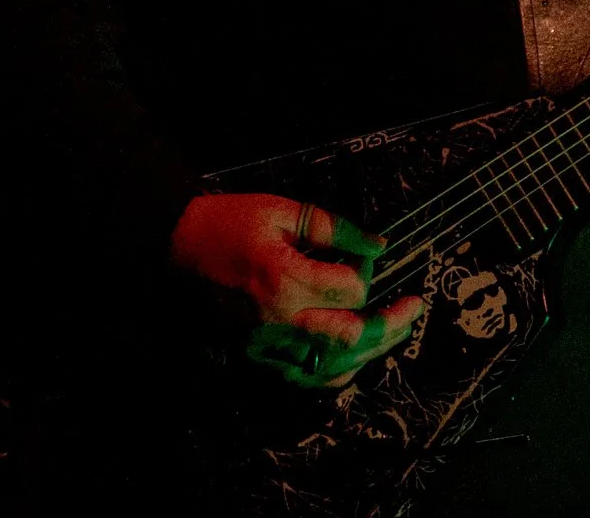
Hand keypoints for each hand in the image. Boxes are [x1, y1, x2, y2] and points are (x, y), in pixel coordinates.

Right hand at [169, 192, 425, 389]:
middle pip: (354, 335)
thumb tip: (377, 244)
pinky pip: (310, 377)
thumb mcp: (282, 211)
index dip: (369, 269)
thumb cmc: (228, 223)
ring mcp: (270, 343)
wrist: (176, 249)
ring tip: (393, 329)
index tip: (369, 255)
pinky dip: (340, 370)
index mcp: (286, 277)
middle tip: (413, 306)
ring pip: (337, 363)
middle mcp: (281, 318)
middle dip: (392, 322)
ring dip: (373, 349)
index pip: (352, 288)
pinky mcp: (260, 356)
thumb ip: (333, 227)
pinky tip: (356, 354)